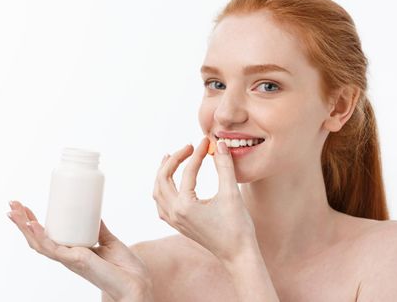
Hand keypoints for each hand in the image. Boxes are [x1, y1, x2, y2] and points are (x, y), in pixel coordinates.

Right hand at [7, 201, 151, 300]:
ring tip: (14, 212)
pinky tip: (34, 226)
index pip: (47, 237)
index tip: (24, 208)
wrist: (137, 281)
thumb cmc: (124, 267)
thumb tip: (95, 213)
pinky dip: (42, 238)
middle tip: (12, 204)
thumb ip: (100, 229)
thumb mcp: (109, 241)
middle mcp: (68, 256)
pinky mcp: (78, 261)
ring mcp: (71, 259)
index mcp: (73, 251)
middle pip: (37, 240)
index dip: (33, 224)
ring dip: (25, 227)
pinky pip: (55, 249)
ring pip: (40, 244)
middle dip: (22, 223)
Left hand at [153, 137, 256, 263]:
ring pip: (158, 192)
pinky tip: (171, 183)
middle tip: (189, 147)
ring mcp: (175, 221)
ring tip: (171, 157)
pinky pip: (161, 204)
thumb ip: (224, 167)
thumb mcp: (231, 194)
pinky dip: (163, 189)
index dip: (198, 153)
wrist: (238, 255)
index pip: (187, 171)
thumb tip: (219, 144)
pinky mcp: (179, 225)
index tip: (207, 141)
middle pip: (162, 179)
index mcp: (185, 206)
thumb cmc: (237, 227)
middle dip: (174, 159)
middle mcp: (174, 214)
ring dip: (163, 173)